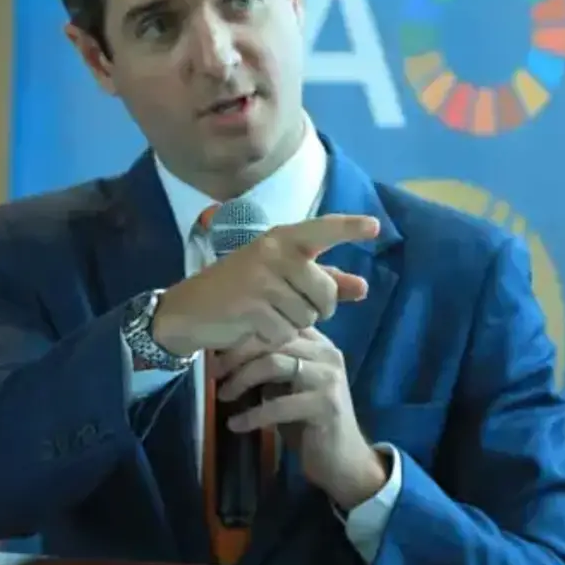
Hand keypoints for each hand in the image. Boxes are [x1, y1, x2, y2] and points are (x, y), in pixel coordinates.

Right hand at [152, 214, 379, 356]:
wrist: (189, 310)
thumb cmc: (239, 290)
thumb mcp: (280, 278)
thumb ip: (323, 281)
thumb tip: (363, 287)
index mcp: (281, 239)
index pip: (322, 230)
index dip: (349, 228)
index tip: (375, 226)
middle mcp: (274, 253)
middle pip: (325, 293)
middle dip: (317, 309)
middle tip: (288, 307)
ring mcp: (262, 279)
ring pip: (307, 316)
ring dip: (290, 324)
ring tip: (263, 314)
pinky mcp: (253, 306)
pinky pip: (285, 332)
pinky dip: (273, 337)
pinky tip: (252, 327)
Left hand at [211, 327, 387, 510]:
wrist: (342, 462)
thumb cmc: (308, 423)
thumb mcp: (287, 386)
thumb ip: (269, 365)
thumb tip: (227, 353)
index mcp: (318, 344)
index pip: (278, 324)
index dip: (244, 334)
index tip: (217, 350)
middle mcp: (327, 353)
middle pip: (273, 338)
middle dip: (237, 355)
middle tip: (214, 372)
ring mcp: (329, 377)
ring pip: (274, 363)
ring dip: (241, 380)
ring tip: (222, 396)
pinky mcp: (326, 405)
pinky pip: (278, 405)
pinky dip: (252, 415)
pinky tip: (235, 425)